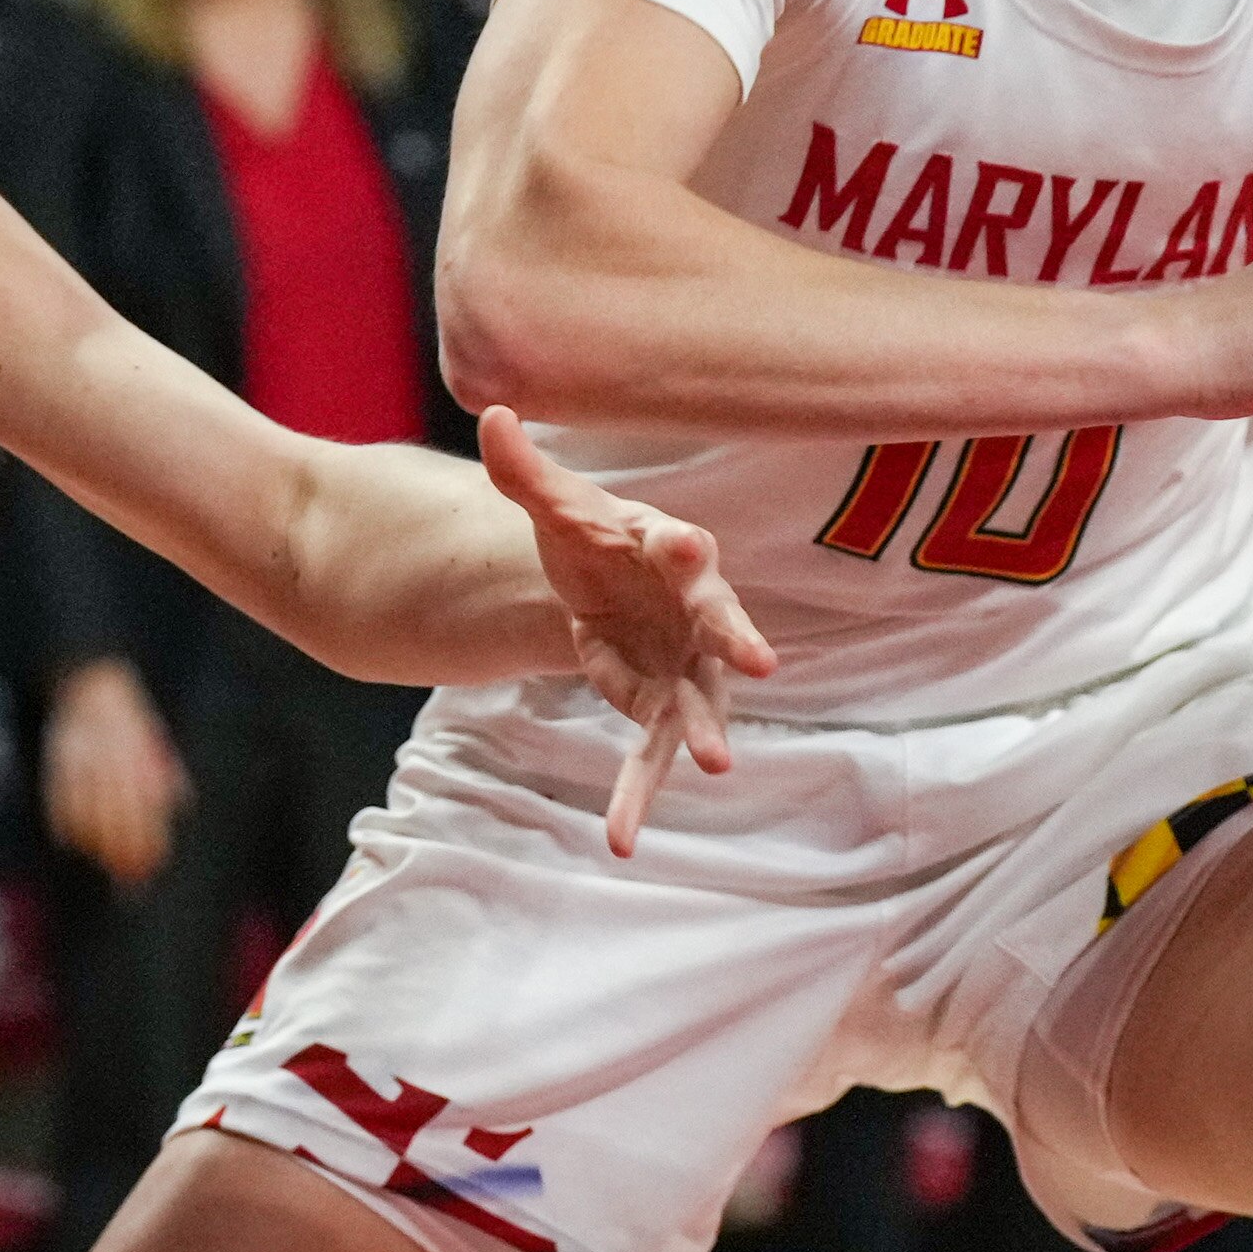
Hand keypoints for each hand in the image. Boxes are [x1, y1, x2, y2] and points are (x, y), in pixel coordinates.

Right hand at [43, 658, 186, 888]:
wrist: (92, 686)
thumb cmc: (130, 722)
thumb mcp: (155, 739)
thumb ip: (169, 769)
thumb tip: (181, 803)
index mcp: (138, 749)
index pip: (146, 803)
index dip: (149, 837)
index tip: (152, 863)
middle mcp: (109, 754)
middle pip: (117, 813)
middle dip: (123, 849)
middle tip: (129, 877)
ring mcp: (81, 759)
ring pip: (86, 810)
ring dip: (96, 843)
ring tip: (104, 863)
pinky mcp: (57, 762)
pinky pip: (59, 801)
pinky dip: (66, 825)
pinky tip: (76, 843)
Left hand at [479, 405, 779, 854]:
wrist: (599, 579)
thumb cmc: (591, 534)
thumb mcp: (552, 503)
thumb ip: (522, 468)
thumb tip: (491, 412)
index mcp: (667, 546)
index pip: (679, 545)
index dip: (684, 548)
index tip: (689, 545)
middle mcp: (693, 606)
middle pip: (718, 624)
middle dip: (737, 640)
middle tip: (761, 662)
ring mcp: (684, 661)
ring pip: (699, 700)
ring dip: (705, 729)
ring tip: (718, 763)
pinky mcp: (660, 703)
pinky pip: (651, 753)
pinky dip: (637, 794)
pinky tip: (620, 838)